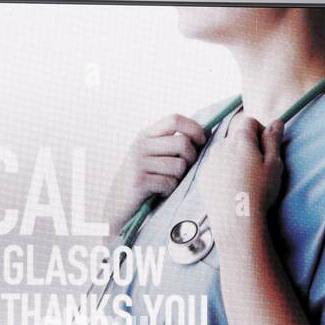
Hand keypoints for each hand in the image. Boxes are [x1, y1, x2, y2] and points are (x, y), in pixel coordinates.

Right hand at [104, 114, 207, 232]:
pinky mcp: (139, 182)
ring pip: (179, 165)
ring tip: (167, 183)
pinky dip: (169, 191)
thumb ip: (172, 144)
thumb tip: (207, 132)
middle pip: (182, 143)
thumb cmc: (143, 180)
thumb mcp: (152, 155)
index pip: (175, 119)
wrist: (116, 205)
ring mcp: (138, 163)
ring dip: (179, 178)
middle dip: (192, 158)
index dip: (194, 128)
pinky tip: (159, 193)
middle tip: (186, 169)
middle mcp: (140, 146)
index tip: (201, 141)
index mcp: (145, 135)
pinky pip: (169, 183)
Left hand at [198, 116, 283, 241]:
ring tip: (244, 179)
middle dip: (247, 145)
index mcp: (240, 140)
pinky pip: (215, 167)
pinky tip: (232, 187)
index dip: (260, 131)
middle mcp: (221, 146)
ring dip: (234, 158)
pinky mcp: (203, 177)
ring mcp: (209, 162)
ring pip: (224, 152)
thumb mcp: (274, 164)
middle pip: (236, 137)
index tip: (265, 148)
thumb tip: (276, 122)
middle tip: (257, 167)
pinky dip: (223, 171)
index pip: (249, 121)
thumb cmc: (259, 192)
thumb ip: (273, 140)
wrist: (236, 220)